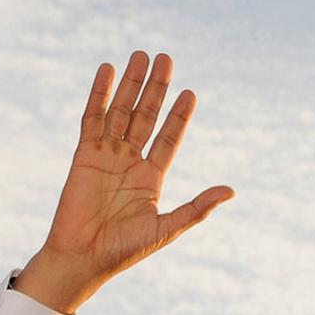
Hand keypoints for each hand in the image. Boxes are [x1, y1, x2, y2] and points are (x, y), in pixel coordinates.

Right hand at [16, 51, 234, 313]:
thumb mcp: (166, 228)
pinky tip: (107, 70)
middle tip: (166, 58)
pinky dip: (99, 95)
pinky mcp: (83, 155)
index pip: (168, 138)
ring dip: (130, 84)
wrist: (83, 258)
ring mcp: (106, 156)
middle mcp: (130, 162)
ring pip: (121, 112)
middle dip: (156, 89)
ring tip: (141, 55)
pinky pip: (92, 118)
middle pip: (146, 116)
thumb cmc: (123, 250)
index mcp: (151, 178)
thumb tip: (231, 191)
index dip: (179, 116)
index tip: (190, 93)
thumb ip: (197, 208)